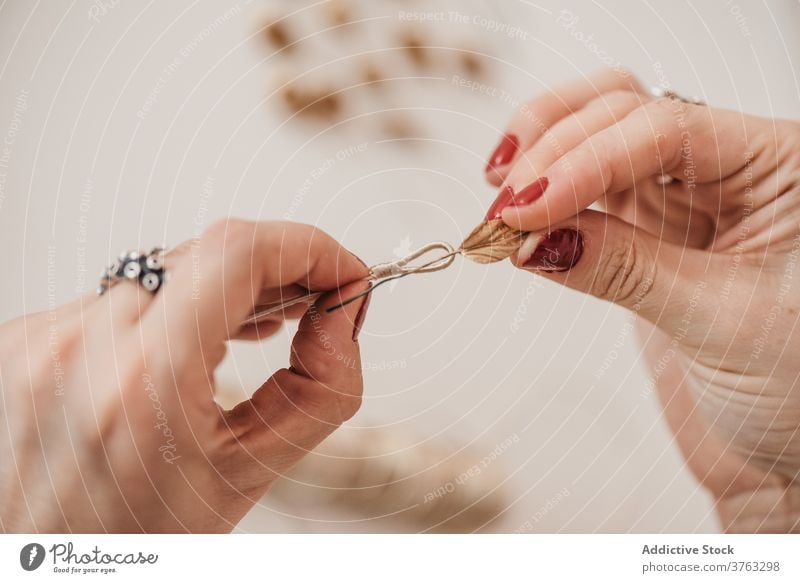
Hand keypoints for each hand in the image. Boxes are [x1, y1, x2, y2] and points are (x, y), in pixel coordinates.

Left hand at [0, 220, 369, 531]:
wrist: (45, 564)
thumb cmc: (137, 539)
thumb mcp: (250, 474)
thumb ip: (319, 392)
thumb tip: (341, 316)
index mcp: (143, 385)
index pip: (237, 254)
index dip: (306, 246)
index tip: (340, 270)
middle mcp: (83, 348)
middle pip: (206, 253)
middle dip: (278, 269)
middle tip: (313, 303)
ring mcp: (48, 337)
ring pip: (168, 267)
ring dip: (228, 286)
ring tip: (263, 322)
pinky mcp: (32, 336)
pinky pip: (125, 292)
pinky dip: (177, 303)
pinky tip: (200, 333)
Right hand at [485, 68, 799, 531]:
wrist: (790, 441)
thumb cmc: (797, 386)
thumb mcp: (719, 321)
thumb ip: (625, 268)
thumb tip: (533, 239)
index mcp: (780, 166)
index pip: (667, 128)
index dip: (587, 162)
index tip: (529, 210)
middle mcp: (730, 164)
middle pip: (624, 111)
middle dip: (554, 154)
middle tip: (504, 212)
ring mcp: (681, 193)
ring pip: (599, 127)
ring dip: (540, 149)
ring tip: (496, 191)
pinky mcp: (643, 226)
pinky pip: (585, 185)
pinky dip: (544, 191)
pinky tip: (516, 211)